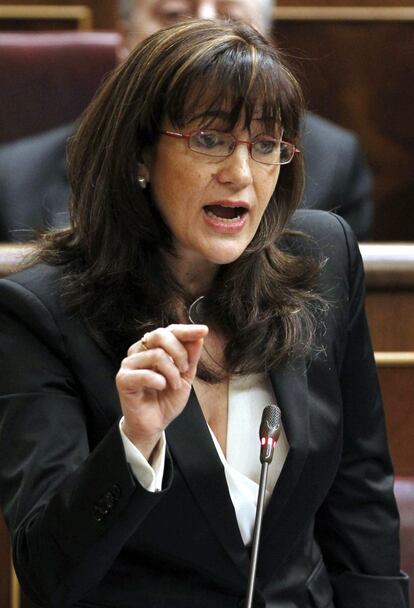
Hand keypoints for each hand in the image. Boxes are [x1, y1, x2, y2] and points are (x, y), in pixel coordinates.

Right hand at [116, 324, 207, 459]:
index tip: (204, 331)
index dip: (187, 330)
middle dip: (179, 352)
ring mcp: (129, 364)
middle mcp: (139, 351)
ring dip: (172, 373)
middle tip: (185, 369)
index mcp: (153, 347)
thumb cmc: (166, 398)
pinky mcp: (123, 379)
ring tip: (173, 385)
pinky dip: (158, 381)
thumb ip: (191, 356)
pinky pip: (144, 373)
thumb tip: (199, 336)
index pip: (170, 330)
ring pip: (156, 355)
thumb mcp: (186, 376)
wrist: (154, 423)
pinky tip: (161, 387)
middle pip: (160, 335)